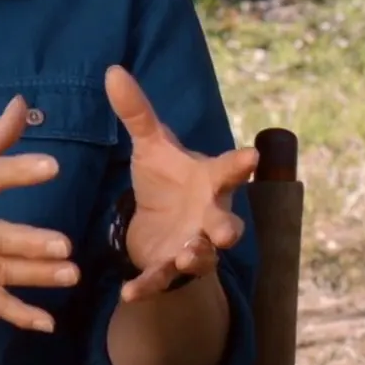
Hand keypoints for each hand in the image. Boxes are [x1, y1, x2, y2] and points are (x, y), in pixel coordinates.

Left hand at [104, 66, 255, 302]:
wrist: (159, 222)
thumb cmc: (166, 177)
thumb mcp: (150, 144)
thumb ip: (136, 112)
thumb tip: (112, 70)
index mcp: (210, 180)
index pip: (229, 169)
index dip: (241, 163)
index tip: (252, 155)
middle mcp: (209, 215)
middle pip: (226, 223)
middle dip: (228, 227)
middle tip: (228, 231)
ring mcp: (193, 244)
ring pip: (203, 256)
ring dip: (197, 257)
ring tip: (188, 255)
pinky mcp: (169, 267)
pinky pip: (161, 280)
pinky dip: (148, 286)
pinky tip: (128, 293)